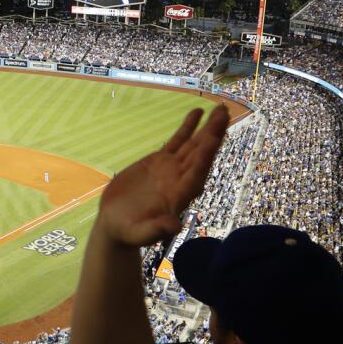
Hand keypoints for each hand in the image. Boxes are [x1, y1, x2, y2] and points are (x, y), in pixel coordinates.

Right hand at [95, 105, 228, 247]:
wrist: (117, 224)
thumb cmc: (128, 232)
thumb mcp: (139, 234)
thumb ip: (156, 230)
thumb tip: (174, 226)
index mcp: (179, 196)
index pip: (196, 173)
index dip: (205, 155)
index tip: (214, 137)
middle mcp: (181, 180)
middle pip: (201, 154)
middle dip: (213, 134)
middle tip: (224, 113)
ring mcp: (172, 169)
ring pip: (193, 145)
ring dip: (207, 128)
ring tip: (220, 109)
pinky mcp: (161, 161)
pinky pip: (177, 141)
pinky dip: (188, 127)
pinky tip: (198, 112)